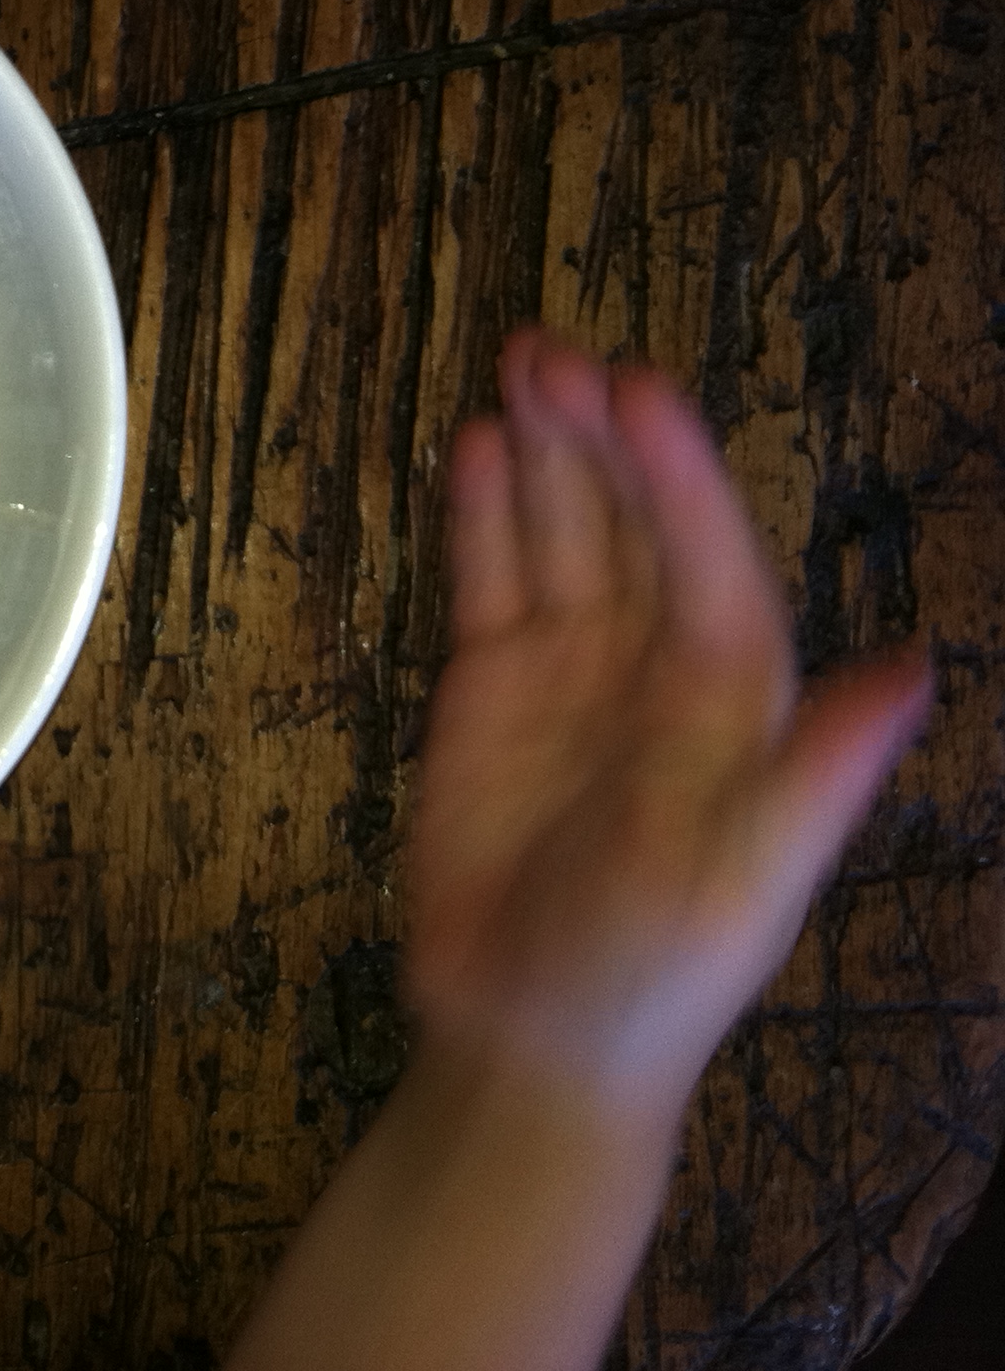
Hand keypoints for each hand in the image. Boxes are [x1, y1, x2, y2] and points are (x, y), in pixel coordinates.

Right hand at [407, 328, 931, 1120]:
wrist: (532, 1041)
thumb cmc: (655, 972)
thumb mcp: (744, 880)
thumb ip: (818, 772)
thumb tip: (915, 672)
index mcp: (734, 700)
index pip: (709, 559)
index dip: (677, 475)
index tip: (638, 390)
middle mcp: (654, 664)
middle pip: (631, 524)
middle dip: (598, 436)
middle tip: (550, 349)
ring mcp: (567, 670)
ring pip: (559, 532)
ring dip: (542, 449)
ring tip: (514, 363)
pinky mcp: (487, 689)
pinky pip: (487, 580)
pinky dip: (481, 514)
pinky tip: (476, 448)